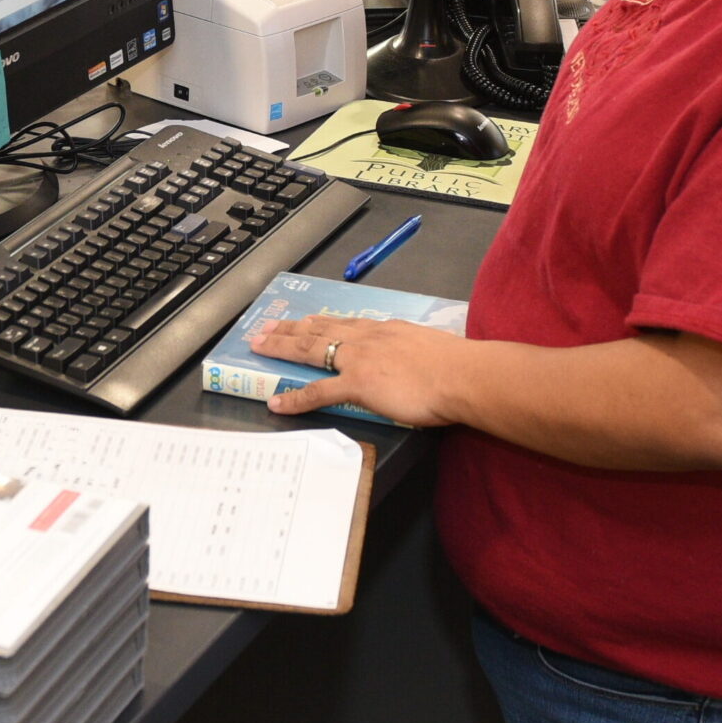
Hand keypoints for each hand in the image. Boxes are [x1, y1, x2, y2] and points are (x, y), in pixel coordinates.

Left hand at [255, 315, 467, 426]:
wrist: (463, 375)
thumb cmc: (457, 366)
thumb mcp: (430, 348)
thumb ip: (414, 352)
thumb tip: (415, 362)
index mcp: (385, 329)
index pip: (344, 323)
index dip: (319, 322)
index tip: (304, 320)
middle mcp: (367, 338)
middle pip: (318, 329)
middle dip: (289, 328)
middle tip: (267, 328)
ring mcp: (359, 359)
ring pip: (310, 349)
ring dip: (281, 348)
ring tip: (259, 347)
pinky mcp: (357, 384)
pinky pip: (317, 391)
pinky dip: (294, 398)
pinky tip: (277, 402)